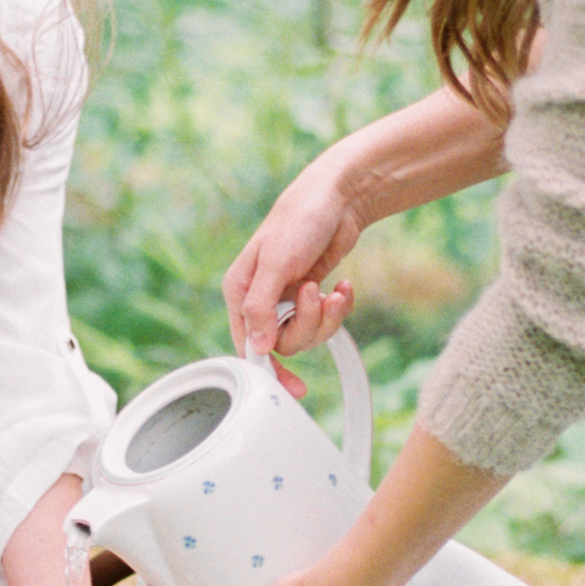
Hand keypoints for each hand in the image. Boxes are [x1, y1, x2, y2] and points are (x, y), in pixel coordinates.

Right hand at [223, 160, 362, 397]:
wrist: (338, 198)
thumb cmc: (299, 220)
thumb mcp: (276, 263)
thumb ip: (262, 306)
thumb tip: (258, 347)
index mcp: (240, 292)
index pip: (247, 346)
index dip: (269, 369)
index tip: (291, 387)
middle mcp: (261, 300)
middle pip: (283, 344)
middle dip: (308, 324)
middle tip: (317, 294)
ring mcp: (289, 299)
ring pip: (308, 335)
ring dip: (327, 316)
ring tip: (334, 290)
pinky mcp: (313, 295)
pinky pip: (327, 320)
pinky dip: (339, 306)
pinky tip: (343, 286)